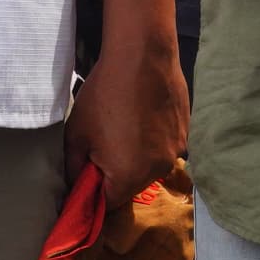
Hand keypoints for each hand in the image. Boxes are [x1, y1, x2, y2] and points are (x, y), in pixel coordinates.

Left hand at [70, 32, 187, 204]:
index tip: (86, 177)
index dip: (94, 194)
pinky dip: (152, 140)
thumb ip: (74, 169)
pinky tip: (142, 116)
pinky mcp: (184, 131)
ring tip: (124, 127)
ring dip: (136, 157)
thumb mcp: (76, 134)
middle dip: (115, 175)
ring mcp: (175, 150)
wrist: (142, 56)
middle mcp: (157, 170)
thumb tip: (75, 186)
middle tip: (102, 146)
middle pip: (131, 186)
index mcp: (129, 176)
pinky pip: (164, 146)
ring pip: (149, 166)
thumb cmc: (104, 95)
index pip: (109, 203)